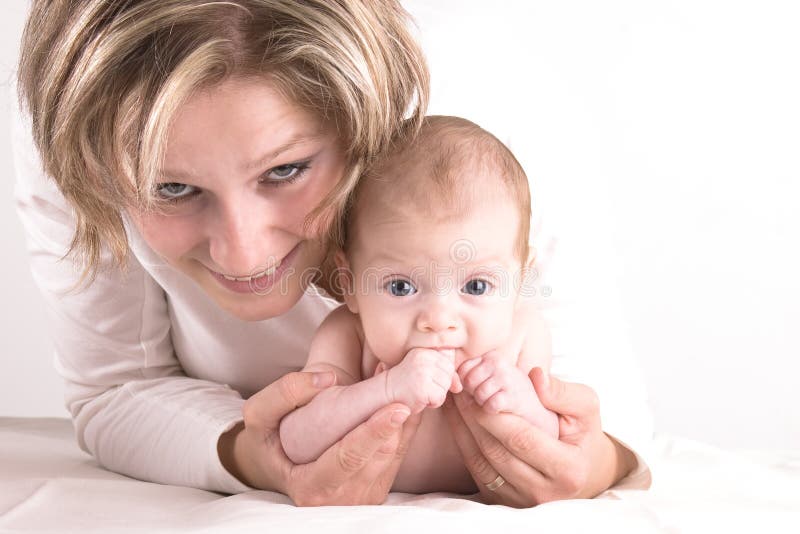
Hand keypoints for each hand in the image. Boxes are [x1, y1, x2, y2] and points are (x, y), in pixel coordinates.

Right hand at [218, 371, 421, 505]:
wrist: (273, 468)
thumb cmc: (267, 442)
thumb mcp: (258, 416)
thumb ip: (284, 394)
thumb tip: (327, 378)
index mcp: (311, 487)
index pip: (349, 458)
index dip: (374, 432)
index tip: (397, 408)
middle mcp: (341, 498)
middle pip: (380, 456)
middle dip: (398, 419)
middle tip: (412, 380)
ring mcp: (363, 497)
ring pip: (395, 456)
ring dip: (405, 419)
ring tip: (407, 382)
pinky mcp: (377, 488)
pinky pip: (398, 456)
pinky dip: (405, 427)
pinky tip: (403, 399)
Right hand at [384, 348, 461, 412]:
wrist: (385, 394)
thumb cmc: (407, 384)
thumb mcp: (426, 373)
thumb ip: (445, 373)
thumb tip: (459, 386)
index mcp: (425, 350)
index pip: (448, 364)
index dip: (440, 376)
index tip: (423, 378)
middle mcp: (424, 356)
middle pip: (450, 375)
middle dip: (439, 386)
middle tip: (421, 386)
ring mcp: (422, 370)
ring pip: (446, 387)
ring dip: (436, 395)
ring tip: (419, 391)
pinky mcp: (422, 386)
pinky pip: (440, 398)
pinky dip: (432, 403)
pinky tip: (418, 399)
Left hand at [442, 368, 636, 506]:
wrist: (582, 471)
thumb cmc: (582, 434)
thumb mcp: (586, 409)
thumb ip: (564, 393)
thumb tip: (536, 376)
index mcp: (568, 470)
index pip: (522, 440)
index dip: (496, 416)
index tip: (477, 391)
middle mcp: (543, 493)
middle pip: (497, 452)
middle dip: (473, 419)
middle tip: (460, 390)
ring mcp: (521, 501)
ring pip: (481, 464)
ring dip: (463, 430)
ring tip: (455, 401)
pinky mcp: (502, 502)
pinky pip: (476, 472)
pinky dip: (462, 443)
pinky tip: (457, 420)